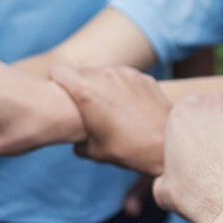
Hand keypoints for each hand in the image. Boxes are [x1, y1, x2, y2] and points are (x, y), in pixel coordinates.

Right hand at [50, 65, 169, 175]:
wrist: (166, 144)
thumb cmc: (127, 149)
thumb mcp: (94, 151)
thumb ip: (78, 141)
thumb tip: (76, 141)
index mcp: (85, 91)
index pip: (58, 71)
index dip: (56, 82)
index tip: (60, 94)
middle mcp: (104, 75)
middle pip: (82, 73)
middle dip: (81, 87)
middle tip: (86, 108)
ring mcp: (125, 73)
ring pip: (105, 74)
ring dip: (103, 87)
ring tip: (111, 110)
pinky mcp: (143, 77)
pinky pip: (125, 78)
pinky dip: (123, 89)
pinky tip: (131, 108)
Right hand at [153, 95, 222, 222]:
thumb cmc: (198, 199)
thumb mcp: (164, 190)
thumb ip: (164, 173)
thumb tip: (167, 178)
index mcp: (181, 115)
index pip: (188, 108)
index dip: (195, 127)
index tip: (201, 145)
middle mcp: (211, 104)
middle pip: (216, 107)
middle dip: (219, 125)